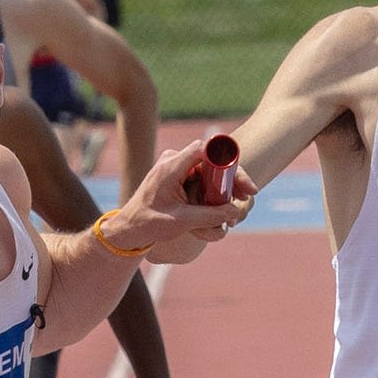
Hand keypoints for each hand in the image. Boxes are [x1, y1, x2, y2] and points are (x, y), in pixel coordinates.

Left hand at [106, 139, 256, 264]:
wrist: (130, 228)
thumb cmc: (150, 223)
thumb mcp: (183, 221)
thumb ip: (211, 216)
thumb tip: (236, 211)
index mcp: (171, 166)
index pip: (206, 149)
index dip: (228, 161)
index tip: (241, 181)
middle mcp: (174, 160)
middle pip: (212, 160)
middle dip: (232, 177)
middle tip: (247, 194)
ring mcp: (176, 166)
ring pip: (209, 169)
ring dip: (224, 184)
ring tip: (237, 203)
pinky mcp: (178, 175)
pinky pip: (201, 176)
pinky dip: (213, 189)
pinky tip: (223, 206)